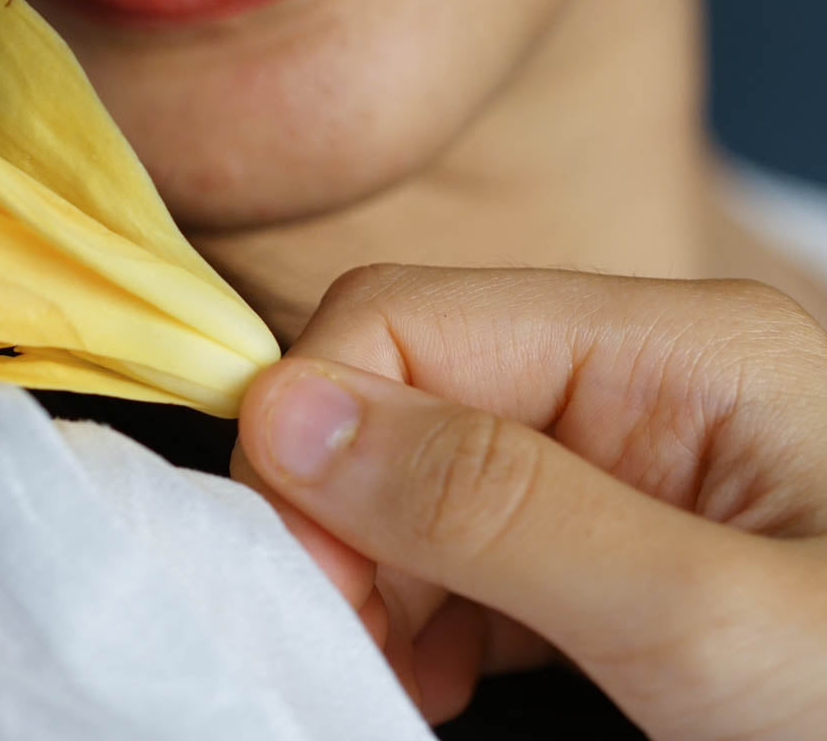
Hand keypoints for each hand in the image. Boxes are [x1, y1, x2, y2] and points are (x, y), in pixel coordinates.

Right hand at [233, 266, 826, 738]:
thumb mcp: (704, 627)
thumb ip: (494, 504)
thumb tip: (282, 411)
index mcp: (672, 346)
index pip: (409, 315)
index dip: (318, 421)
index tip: (299, 570)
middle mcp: (638, 375)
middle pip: (406, 384)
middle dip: (343, 505)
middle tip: (351, 641)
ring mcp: (623, 454)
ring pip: (418, 462)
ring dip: (376, 561)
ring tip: (407, 673)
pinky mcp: (607, 529)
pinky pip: (464, 531)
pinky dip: (422, 600)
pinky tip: (444, 669)